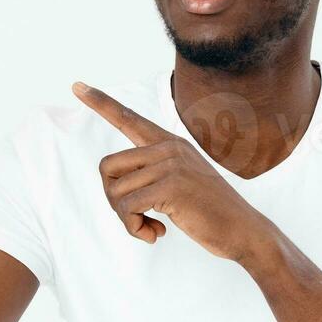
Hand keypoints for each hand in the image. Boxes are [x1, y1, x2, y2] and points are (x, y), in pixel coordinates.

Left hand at [72, 81, 270, 261]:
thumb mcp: (181, 184)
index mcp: (170, 144)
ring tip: (150, 228)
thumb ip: (152, 175)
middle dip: (114, 200)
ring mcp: (171, 164)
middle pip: (107, 167)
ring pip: (116, 192)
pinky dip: (135, 228)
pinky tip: (156, 235)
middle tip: (137, 218)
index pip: (128, 118)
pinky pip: (129, 208)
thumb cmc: (210, 213)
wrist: (245, 231)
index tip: (76, 86)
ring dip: (127, 219)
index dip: (100, 103)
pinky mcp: (171, 186)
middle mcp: (168, 148)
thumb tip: (115, 186)